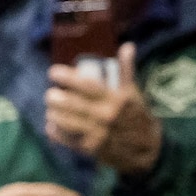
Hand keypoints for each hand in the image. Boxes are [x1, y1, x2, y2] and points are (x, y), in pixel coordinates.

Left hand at [45, 43, 161, 176]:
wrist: (146, 149)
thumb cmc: (136, 116)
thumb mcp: (133, 93)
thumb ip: (126, 71)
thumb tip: (127, 46)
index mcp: (116, 99)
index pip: (87, 86)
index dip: (68, 78)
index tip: (53, 72)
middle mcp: (106, 116)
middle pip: (73, 104)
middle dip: (56, 98)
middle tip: (49, 94)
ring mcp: (97, 134)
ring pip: (66, 122)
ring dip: (54, 114)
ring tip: (50, 108)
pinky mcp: (90, 148)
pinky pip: (67, 139)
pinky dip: (56, 132)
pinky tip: (51, 125)